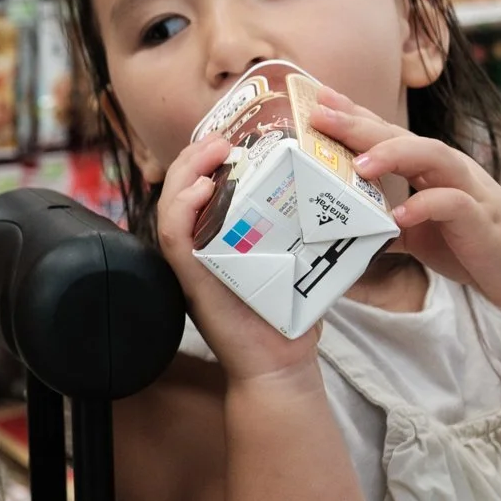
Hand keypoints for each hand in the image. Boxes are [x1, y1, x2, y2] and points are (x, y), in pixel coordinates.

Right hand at [155, 132, 321, 381]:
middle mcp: (197, 247)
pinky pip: (174, 236)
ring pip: (170, 205)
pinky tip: (203, 188)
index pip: (200, 187)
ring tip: (214, 150)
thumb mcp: (294, 257)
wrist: (281, 365)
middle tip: (224, 136)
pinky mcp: (191, 279)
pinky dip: (182, 208)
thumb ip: (298, 226)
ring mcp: (191, 263)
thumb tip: (330, 186)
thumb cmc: (288, 314)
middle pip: (180, 188)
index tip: (233, 134)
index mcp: (217, 238)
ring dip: (187, 171)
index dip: (206, 157)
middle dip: (197, 155)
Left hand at [318, 89, 500, 312]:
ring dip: (394, 156)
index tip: (317, 98)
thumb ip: (385, 226)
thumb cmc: (473, 244)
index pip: (387, 133)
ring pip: (431, 156)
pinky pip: (454, 204)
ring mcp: (468, 190)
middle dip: (360, 124)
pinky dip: (426, 206)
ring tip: (359, 165)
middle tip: (321, 115)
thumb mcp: (419, 234)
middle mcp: (448, 170)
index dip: (354, 114)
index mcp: (430, 169)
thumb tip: (342, 232)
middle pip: (402, 135)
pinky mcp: (482, 219)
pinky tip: (400, 216)